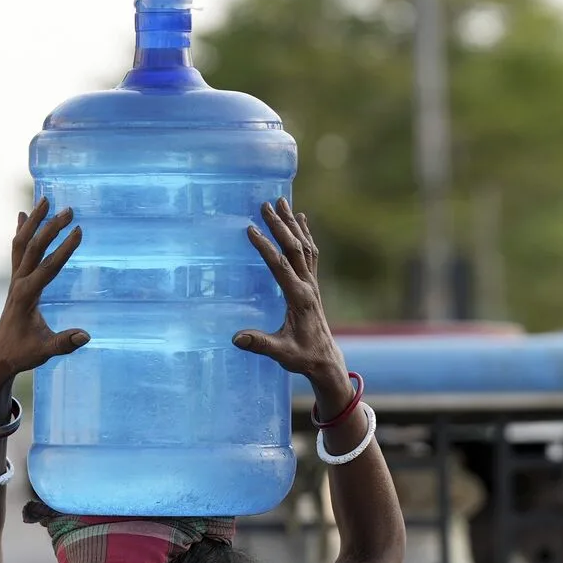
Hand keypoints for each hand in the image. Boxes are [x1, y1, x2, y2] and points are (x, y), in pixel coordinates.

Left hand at [0, 198, 89, 379]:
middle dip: (51, 228)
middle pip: (34, 248)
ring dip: (34, 221)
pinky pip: (17, 250)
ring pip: (22, 243)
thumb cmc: (23, 352)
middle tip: (69, 210)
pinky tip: (24, 215)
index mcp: (26, 296)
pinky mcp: (15, 280)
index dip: (64, 249)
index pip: (48, 267)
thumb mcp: (45, 350)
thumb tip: (86, 336)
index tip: (78, 231)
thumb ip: (64, 343)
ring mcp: (15, 279)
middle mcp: (18, 283)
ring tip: (45, 199)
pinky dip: (21, 231)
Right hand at [233, 200, 345, 382]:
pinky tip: (300, 220)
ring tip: (282, 202)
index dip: (265, 247)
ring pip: (303, 247)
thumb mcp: (281, 353)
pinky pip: (310, 253)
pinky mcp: (312, 284)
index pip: (280, 267)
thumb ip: (260, 344)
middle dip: (279, 226)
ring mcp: (312, 283)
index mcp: (298, 298)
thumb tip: (236, 338)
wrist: (325, 360)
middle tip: (266, 205)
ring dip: (292, 224)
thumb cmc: (302, 356)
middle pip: (294, 249)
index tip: (251, 229)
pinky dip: (304, 234)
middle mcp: (308, 286)